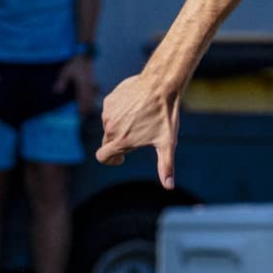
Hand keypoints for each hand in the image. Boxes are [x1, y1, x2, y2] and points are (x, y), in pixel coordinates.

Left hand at [53, 55, 98, 115]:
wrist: (86, 54)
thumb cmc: (75, 63)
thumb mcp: (66, 71)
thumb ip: (62, 82)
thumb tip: (57, 92)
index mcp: (83, 85)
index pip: (83, 100)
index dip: (82, 109)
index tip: (81, 116)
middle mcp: (89, 86)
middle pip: (89, 100)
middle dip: (87, 108)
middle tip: (84, 117)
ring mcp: (92, 83)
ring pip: (93, 96)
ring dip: (90, 103)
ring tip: (88, 110)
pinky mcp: (93, 80)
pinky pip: (94, 91)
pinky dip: (93, 96)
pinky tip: (93, 97)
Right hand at [97, 72, 180, 189]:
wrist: (161, 85)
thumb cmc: (165, 116)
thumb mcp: (167, 143)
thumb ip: (166, 166)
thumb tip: (169, 187)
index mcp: (121, 141)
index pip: (103, 157)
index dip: (111, 160)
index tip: (122, 158)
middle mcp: (110, 127)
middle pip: (107, 142)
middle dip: (118, 144)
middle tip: (135, 139)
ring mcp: (108, 113)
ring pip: (109, 126)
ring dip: (120, 127)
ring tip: (139, 120)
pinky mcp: (109, 100)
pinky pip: (110, 111)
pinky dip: (119, 113)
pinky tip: (135, 108)